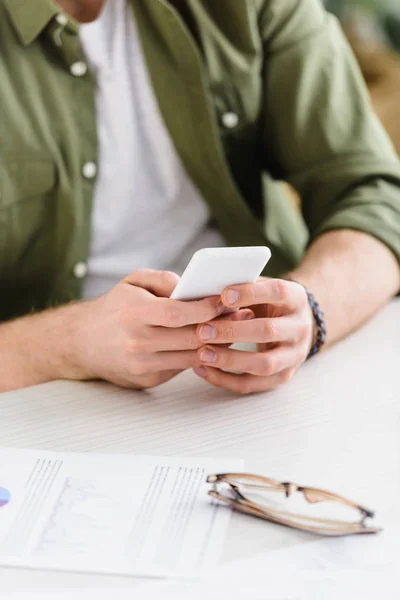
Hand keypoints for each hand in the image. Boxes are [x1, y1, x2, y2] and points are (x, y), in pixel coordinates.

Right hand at [69, 269, 252, 388]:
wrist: (82, 343)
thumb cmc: (113, 308)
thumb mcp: (131, 282)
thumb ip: (160, 279)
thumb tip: (190, 286)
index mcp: (134, 314)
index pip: (178, 313)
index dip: (206, 308)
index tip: (228, 300)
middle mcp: (137, 342)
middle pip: (190, 338)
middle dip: (220, 327)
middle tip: (243, 316)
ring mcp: (142, 365)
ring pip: (191, 357)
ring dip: (217, 345)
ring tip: (235, 330)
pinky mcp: (147, 380)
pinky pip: (182, 367)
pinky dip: (200, 356)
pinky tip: (213, 345)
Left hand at [193, 278, 313, 393]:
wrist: (294, 326)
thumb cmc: (268, 303)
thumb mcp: (262, 288)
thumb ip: (241, 288)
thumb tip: (207, 291)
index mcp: (296, 298)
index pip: (278, 292)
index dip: (250, 293)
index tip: (223, 295)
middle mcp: (300, 328)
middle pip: (269, 331)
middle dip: (233, 331)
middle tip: (202, 330)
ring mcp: (294, 356)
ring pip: (264, 364)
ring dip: (230, 360)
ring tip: (201, 354)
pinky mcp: (282, 377)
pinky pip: (252, 384)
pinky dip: (225, 380)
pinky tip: (203, 369)